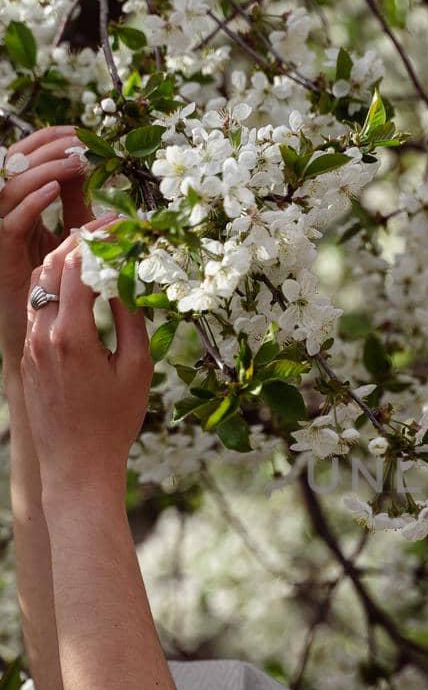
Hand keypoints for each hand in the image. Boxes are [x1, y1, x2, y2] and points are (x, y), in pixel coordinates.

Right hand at [0, 124, 95, 362]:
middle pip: (18, 174)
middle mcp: (16, 235)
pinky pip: (10, 225)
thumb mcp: (92, 274)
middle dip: (43, 149)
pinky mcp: (4, 265)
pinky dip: (31, 204)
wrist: (51, 383)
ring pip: (11, 192)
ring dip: (41, 170)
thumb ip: (99, 243)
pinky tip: (58, 190)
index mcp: (35, 231)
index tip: (82, 134)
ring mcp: (7, 250)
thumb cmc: (76, 333)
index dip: (50, 149)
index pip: (36, 176)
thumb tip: (123, 214)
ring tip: (73, 156)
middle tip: (75, 135)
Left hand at [20, 220, 153, 500]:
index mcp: (72, 336)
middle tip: (106, 228)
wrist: (77, 465)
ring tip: (91, 250)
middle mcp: (44, 335)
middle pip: (53, 268)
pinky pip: (38, 311)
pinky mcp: (28, 358)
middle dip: (78, 241)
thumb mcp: (136, 369)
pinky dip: (56, 290)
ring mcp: (31, 346)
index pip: (78, 267)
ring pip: (39, 287)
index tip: (119, 224)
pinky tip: (78, 288)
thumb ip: (130, 319)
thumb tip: (126, 280)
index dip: (99, 239)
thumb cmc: (115, 422)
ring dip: (63, 262)